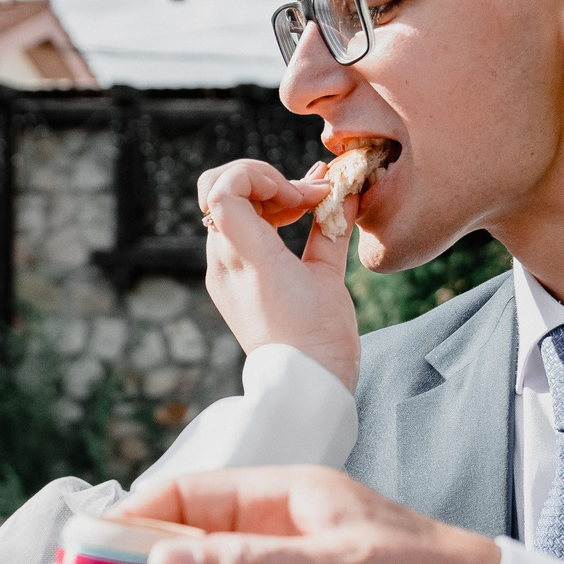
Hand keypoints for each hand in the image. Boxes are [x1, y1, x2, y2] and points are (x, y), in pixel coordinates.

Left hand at [197, 157, 360, 390]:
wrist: (305, 387)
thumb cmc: (320, 338)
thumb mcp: (327, 277)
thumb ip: (330, 227)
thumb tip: (340, 190)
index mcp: (243, 258)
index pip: (223, 188)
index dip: (262, 176)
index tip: (301, 196)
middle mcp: (224, 264)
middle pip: (223, 192)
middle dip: (265, 181)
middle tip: (307, 197)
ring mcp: (224, 275)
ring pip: (230, 211)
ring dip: (268, 198)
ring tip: (311, 206)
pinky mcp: (232, 286)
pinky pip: (238, 235)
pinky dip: (265, 219)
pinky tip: (300, 221)